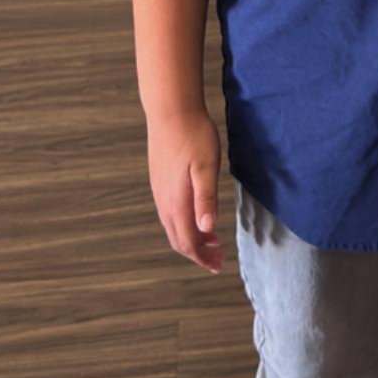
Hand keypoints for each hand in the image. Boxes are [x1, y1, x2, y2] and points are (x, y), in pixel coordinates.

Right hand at [148, 106, 223, 272]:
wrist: (170, 111)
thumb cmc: (193, 136)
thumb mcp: (206, 167)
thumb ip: (206, 199)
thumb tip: (206, 230)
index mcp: (177, 201)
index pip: (188, 241)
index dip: (202, 257)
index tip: (218, 266)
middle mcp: (164, 202)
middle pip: (178, 240)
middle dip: (197, 254)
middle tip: (217, 260)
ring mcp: (159, 192)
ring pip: (173, 228)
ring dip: (191, 239)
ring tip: (212, 242)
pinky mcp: (159, 183)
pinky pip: (169, 214)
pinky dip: (184, 225)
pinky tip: (198, 217)